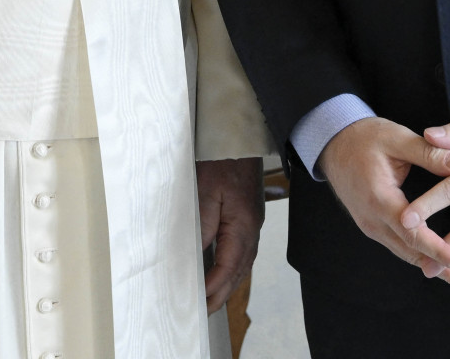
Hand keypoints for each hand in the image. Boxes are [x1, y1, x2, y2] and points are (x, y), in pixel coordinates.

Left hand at [197, 158, 263, 311]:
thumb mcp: (205, 190)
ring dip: (228, 283)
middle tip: (204, 311)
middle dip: (222, 293)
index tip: (199, 301)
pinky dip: (232, 268)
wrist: (239, 139)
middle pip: (239, 270)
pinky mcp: (248, 217)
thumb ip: (203, 224)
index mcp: (243, 225)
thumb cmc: (222, 160)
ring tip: (210, 299)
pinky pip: (242, 251)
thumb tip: (197, 254)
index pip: (229, 265)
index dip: (214, 286)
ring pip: (242, 263)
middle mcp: (252, 228)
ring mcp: (252, 223)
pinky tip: (221, 273)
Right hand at [316, 116, 449, 297]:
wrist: (333, 143)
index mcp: (379, 199)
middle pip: (413, 254)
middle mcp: (374, 220)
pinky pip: (401, 247)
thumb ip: (430, 153)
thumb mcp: (397, 138)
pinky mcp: (375, 226)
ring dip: (437, 269)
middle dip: (445, 273)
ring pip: (408, 254)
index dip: (440, 251)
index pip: (413, 233)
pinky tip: (443, 263)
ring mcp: (372, 226)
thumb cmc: (365, 138)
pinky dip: (424, 257)